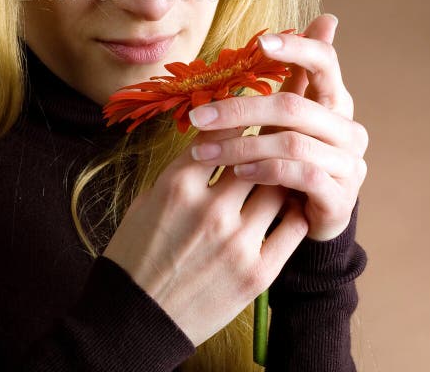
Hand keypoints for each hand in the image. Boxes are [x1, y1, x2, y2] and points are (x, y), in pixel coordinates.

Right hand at [102, 136, 308, 346]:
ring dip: (280, 177)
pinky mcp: (258, 273)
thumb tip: (210, 143)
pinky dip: (294, 212)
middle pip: (255, 156)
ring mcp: (237, 242)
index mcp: (177, 185)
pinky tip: (291, 206)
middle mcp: (210, 208)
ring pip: (277, 188)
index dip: (236, 119)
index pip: (219, 134)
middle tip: (273, 135)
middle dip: (264, 143)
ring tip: (283, 171)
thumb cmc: (136, 253)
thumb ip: (181, 171)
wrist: (137, 317)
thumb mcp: (146, 200)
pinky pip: (292, 228)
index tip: (246, 112)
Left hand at [187, 14, 367, 240]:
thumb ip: (298, 73)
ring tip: (204, 151)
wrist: (309, 221)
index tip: (259, 45)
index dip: (295, 49)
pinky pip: (298, 175)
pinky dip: (263, 170)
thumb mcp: (290, 116)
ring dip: (240, 145)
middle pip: (292, 105)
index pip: (325, 62)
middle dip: (238, 109)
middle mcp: (349, 129)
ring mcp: (349, 164)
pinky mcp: (340, 198)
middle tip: (196, 116)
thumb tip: (327, 18)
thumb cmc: (294, 158)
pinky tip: (237, 172)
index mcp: (336, 101)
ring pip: (290, 142)